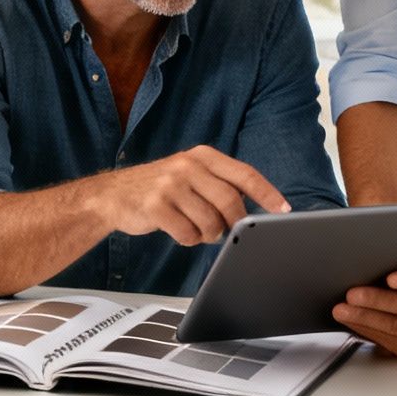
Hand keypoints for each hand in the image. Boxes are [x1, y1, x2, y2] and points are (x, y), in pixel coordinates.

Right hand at [93, 145, 290, 245]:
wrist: (112, 196)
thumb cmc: (159, 189)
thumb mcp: (189, 174)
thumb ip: (218, 184)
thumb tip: (253, 209)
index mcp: (202, 155)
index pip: (244, 174)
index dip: (267, 193)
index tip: (284, 209)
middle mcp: (187, 165)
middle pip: (230, 201)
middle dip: (233, 222)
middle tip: (227, 231)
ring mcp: (170, 184)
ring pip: (210, 221)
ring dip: (209, 234)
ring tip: (199, 231)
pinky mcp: (155, 206)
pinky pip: (187, 233)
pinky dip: (189, 240)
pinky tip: (180, 232)